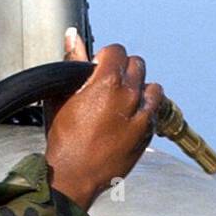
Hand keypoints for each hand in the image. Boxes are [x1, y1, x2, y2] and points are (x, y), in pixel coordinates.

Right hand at [44, 28, 163, 211]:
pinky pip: (155, 113)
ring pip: (153, 88)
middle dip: (124, 70)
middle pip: (137, 65)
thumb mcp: (60, 96)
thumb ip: (71, 64)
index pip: (118, 51)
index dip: (106, 57)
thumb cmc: (63, 139)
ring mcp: (141, 117)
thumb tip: (74, 38)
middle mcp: (128, 96)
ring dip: (141, 89)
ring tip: (125, 101)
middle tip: (110, 85)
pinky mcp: (147, 135)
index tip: (99, 68)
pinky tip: (130, 119)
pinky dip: (146, 111)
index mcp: (107, 82)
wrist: (74, 176)